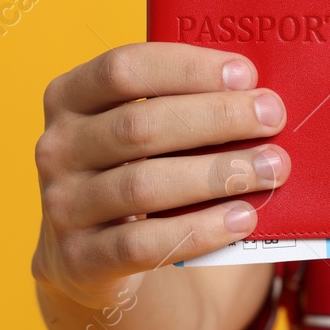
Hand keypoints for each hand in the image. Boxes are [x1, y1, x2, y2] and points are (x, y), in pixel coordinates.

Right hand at [31, 43, 290, 307]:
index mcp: (70, 98)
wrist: (95, 261)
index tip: (246, 74)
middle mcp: (57, 148)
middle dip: (216, 118)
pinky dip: (200, 229)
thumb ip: (184, 107)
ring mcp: (62, 207)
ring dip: (217, 174)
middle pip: (140, 125)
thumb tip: (261, 97)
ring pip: (143, 185)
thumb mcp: (146, 133)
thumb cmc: (140, 171)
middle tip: (273, 118)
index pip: (123, 69)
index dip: (187, 69)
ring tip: (272, 169)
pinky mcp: (81, 260)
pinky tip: (243, 219)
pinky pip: (143, 244)